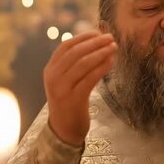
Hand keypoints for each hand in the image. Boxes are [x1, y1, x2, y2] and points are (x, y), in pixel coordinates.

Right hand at [44, 31, 116, 145]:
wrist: (64, 130)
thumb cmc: (69, 102)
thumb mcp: (66, 81)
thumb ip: (74, 64)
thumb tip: (95, 42)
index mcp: (50, 70)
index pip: (65, 46)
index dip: (83, 37)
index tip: (98, 32)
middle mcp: (53, 77)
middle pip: (75, 53)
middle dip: (94, 43)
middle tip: (110, 37)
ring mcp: (62, 88)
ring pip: (83, 64)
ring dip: (100, 53)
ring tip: (113, 47)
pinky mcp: (74, 99)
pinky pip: (90, 78)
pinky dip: (102, 67)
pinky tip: (111, 62)